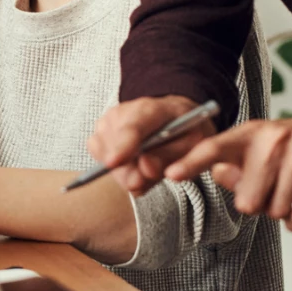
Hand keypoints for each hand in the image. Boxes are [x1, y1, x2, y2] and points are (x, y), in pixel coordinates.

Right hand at [88, 96, 216, 195]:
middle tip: (143, 181)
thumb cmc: (184, 128)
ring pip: (104, 155)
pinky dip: (116, 168)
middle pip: (113, 146)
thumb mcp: (192, 143)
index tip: (113, 162)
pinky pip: (99, 157)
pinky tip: (133, 164)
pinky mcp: (99, 132)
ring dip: (124, 171)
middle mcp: (124, 112)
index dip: (122, 145)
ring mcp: (108, 121)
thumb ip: (170, 156)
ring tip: (146, 165)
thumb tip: (146, 169)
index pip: (132, 126)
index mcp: (152, 109)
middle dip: (126, 171)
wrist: (173, 115)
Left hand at [164, 115, 291, 230]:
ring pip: (276, 209)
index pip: (213, 149)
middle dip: (257, 204)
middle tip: (268, 189)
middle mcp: (273, 137)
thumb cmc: (283, 150)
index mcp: (247, 134)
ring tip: (286, 191)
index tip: (170, 174)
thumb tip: (219, 174)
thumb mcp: (251, 152)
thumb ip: (229, 168)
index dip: (191, 164)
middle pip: (248, 201)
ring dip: (279, 210)